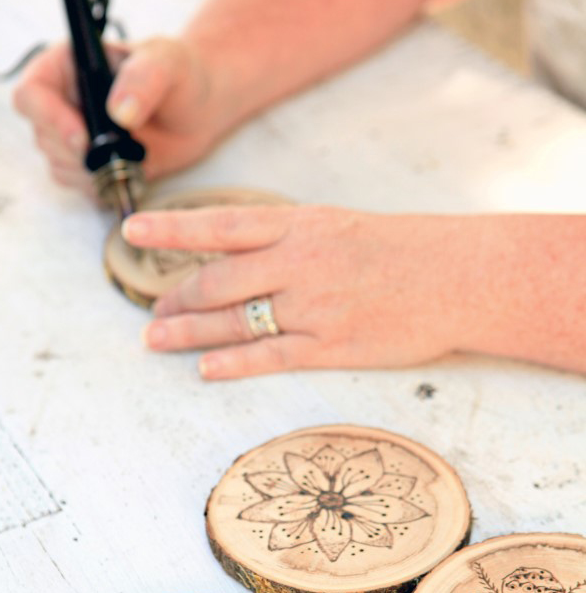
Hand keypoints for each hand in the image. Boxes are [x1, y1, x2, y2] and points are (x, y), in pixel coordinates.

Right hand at [13, 37, 230, 192]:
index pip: (32, 93)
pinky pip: (78, 184)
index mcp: (68, 66)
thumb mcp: (167, 64)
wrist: (197, 112)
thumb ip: (143, 80)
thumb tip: (120, 112)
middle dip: (78, 153)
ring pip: (59, 164)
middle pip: (43, 135)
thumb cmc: (180, 76)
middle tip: (119, 154)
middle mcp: (62, 101)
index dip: (50, 119)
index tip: (84, 138)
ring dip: (91, 172)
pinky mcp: (89, 163)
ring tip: (132, 159)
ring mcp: (73, 134)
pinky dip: (101, 186)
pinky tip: (128, 173)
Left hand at [122, 205, 468, 379]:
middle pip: (218, 281)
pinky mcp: (333, 346)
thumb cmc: (400, 248)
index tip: (133, 231)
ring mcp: (315, 307)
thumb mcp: (338, 226)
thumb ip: (287, 239)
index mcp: (301, 225)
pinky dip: (233, 363)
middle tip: (152, 313)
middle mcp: (301, 263)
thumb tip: (236, 255)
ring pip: (235, 321)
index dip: (172, 229)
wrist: (459, 276)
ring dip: (189, 332)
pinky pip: (271, 357)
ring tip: (157, 340)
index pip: (221, 225)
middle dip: (176, 298)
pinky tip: (205, 368)